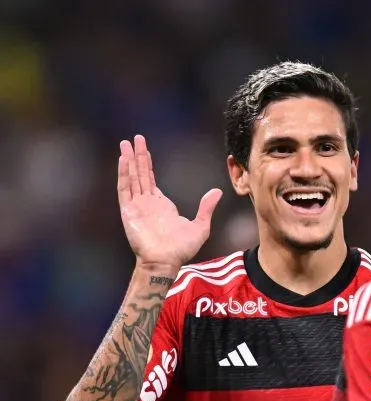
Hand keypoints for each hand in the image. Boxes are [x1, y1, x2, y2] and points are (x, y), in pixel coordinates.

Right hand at [118, 135, 221, 271]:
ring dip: (128, 160)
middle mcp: (147, 202)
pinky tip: (123, 160)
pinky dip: (123, 173)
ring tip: (126, 143)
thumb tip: (217, 191)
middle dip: (138, 156)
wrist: (166, 261)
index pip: (151, 179)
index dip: (147, 164)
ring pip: (131, 177)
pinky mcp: (129, 211)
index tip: (144, 149)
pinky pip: (125, 188)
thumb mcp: (200, 226)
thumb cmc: (181, 249)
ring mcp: (137, 206)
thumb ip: (206, 208)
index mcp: (162, 205)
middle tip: (135, 138)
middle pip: (140, 174)